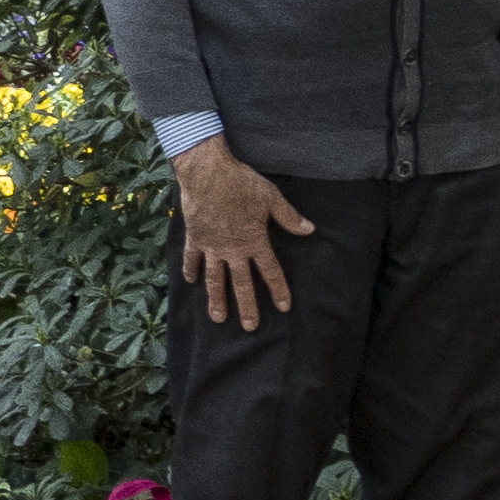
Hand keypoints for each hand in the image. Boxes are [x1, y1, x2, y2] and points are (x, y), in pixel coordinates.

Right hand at [173, 139, 315, 330]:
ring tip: (218, 317)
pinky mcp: (195, 237)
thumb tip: (309, 230)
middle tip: (250, 327)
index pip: (270, 271)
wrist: (207, 172)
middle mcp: (232, 249)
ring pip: (214, 278)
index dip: (278, 290)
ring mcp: (211, 246)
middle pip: (241, 283)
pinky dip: (191, 270)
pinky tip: (190, 281)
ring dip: (216, 299)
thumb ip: (289, 217)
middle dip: (247, 306)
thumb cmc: (241, 183)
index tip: (283, 307)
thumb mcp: (271, 198)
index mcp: (254, 241)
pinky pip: (191, 258)